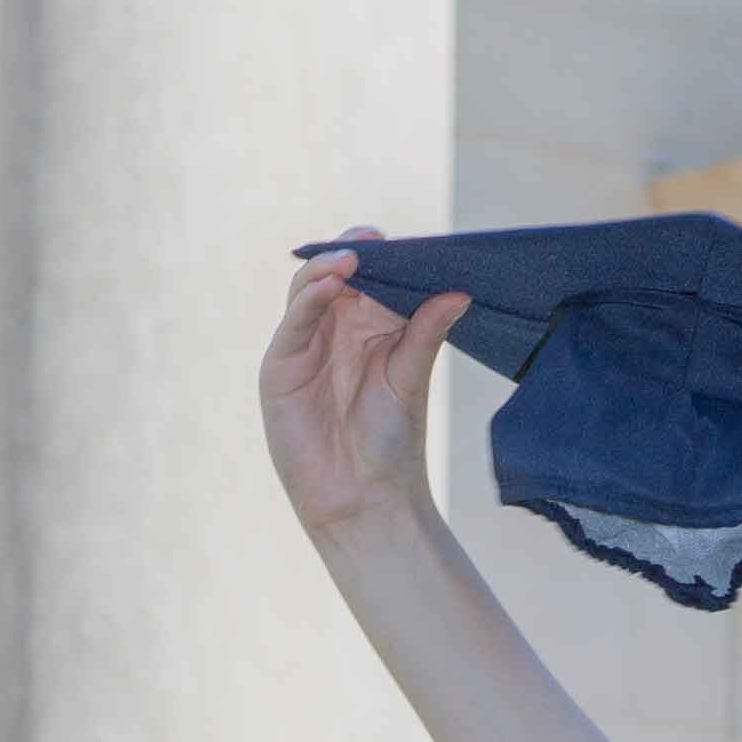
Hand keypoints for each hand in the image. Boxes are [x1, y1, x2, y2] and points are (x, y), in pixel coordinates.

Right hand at [260, 232, 468, 554]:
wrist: (365, 500)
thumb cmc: (391, 444)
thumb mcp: (411, 379)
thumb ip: (426, 332)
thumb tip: (460, 292)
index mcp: (369, 328)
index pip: (370, 278)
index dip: (381, 258)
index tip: (400, 243)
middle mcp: (335, 329)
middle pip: (337, 274)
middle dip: (353, 252)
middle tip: (375, 240)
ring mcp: (305, 343)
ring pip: (310, 288)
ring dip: (328, 268)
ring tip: (353, 257)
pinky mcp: (282, 364)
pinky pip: (294, 320)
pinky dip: (309, 298)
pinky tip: (331, 284)